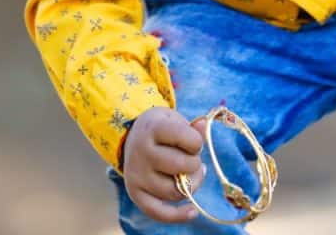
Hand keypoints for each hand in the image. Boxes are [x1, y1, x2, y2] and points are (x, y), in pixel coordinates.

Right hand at [121, 107, 207, 222]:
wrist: (131, 138)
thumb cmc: (160, 129)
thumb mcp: (174, 120)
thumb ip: (192, 127)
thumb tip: (203, 125)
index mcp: (153, 128)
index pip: (190, 140)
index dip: (197, 143)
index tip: (192, 142)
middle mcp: (141, 152)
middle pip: (182, 167)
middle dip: (195, 164)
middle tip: (191, 160)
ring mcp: (136, 175)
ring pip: (175, 191)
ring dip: (191, 185)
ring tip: (190, 175)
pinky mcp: (135, 193)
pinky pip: (159, 212)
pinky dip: (178, 215)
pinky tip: (192, 211)